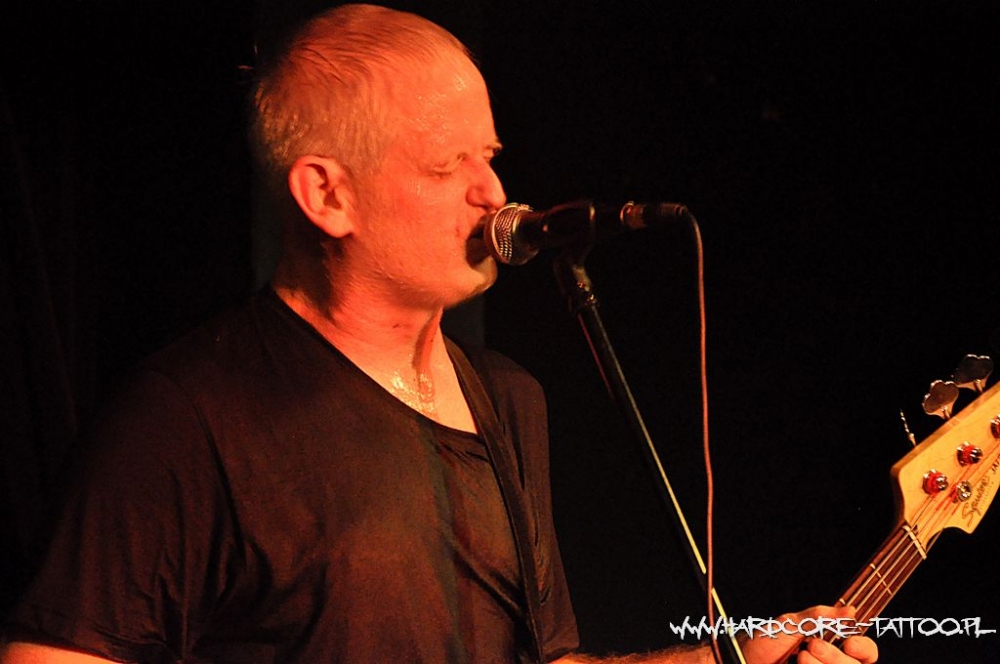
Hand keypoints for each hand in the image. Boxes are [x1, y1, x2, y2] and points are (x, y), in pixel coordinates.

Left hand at [739, 605, 877, 663]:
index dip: (864, 648)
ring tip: (799, 658)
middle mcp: (830, 663)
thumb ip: (820, 616)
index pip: (865, 652)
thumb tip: (851, 609)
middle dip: (835, 656)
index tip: (851, 644)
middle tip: (811, 646)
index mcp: (832, 646)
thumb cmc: (762, 642)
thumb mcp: (790, 623)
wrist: (741, 660)